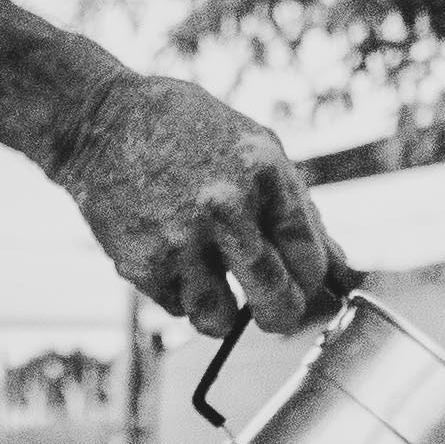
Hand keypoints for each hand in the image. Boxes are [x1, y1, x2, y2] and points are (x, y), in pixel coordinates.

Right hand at [51, 73, 338, 340]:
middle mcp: (226, 209)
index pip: (310, 260)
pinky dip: (179, 294)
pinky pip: (176, 308)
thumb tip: (344, 272)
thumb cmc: (190, 133)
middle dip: (279, 314)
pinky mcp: (140, 263)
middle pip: (277, 302)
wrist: (100, 121)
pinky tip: (171, 256)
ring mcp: (180, 239)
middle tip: (271, 310)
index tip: (299, 282)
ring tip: (212, 280)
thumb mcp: (258, 150)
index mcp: (265, 175)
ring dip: (223, 312)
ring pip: (221, 321)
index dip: (309, 281)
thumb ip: (300, 212)